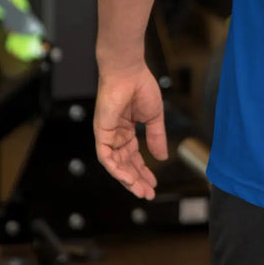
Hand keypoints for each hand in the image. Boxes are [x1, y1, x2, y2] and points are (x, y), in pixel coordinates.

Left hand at [93, 63, 168, 198]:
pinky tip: (128, 178)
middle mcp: (115, 135)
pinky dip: (116, 169)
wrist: (129, 71)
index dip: (143, 171)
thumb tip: (162, 157)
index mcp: (126, 130)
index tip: (153, 184)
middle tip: (148, 193)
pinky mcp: (101, 132)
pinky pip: (106, 157)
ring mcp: (107, 135)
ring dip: (127, 179)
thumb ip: (157, 137)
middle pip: (125, 164)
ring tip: (140, 190)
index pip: (133, 156)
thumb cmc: (140, 87)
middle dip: (137, 180)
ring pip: (115, 164)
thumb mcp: (153, 117)